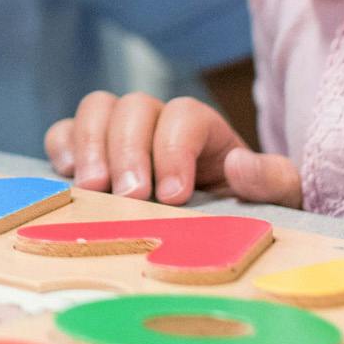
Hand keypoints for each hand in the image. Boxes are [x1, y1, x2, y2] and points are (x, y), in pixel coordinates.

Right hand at [46, 88, 302, 207]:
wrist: (223, 236)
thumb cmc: (252, 216)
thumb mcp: (282, 201)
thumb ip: (272, 180)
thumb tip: (239, 164)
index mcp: (206, 131)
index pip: (184, 115)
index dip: (174, 148)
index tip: (173, 196)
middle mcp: (159, 124)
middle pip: (135, 107)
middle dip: (127, 150)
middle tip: (127, 197)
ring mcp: (121, 136)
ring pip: (97, 109)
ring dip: (90, 147)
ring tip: (91, 191)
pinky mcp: (89, 156)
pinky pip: (65, 132)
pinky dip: (61, 147)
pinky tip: (67, 178)